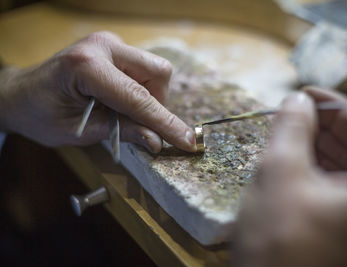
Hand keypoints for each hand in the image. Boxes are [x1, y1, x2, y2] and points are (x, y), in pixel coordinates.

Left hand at [0, 31, 196, 152]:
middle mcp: (103, 46)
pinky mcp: (114, 49)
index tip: (187, 141)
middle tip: (139, 124)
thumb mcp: (81, 132)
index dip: (166, 123)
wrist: (21, 94)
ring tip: (122, 113)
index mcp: (88, 66)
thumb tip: (157, 141)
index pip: (139, 98)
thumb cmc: (41, 115)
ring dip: (149, 97)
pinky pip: (143, 70)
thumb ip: (123, 132)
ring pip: (154, 70)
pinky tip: (119, 101)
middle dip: (157, 103)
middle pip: (158, 72)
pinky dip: (141, 90)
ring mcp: (110, 44)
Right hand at [234, 88, 346, 266]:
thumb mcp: (281, 171)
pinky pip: (336, 191)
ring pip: (346, 170)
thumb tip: (298, 99)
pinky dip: (315, 171)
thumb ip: (292, 127)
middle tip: (291, 114)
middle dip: (323, 126)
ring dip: (317, 148)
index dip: (334, 104)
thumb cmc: (280, 239)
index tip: (304, 92)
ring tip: (287, 136)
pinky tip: (291, 163)